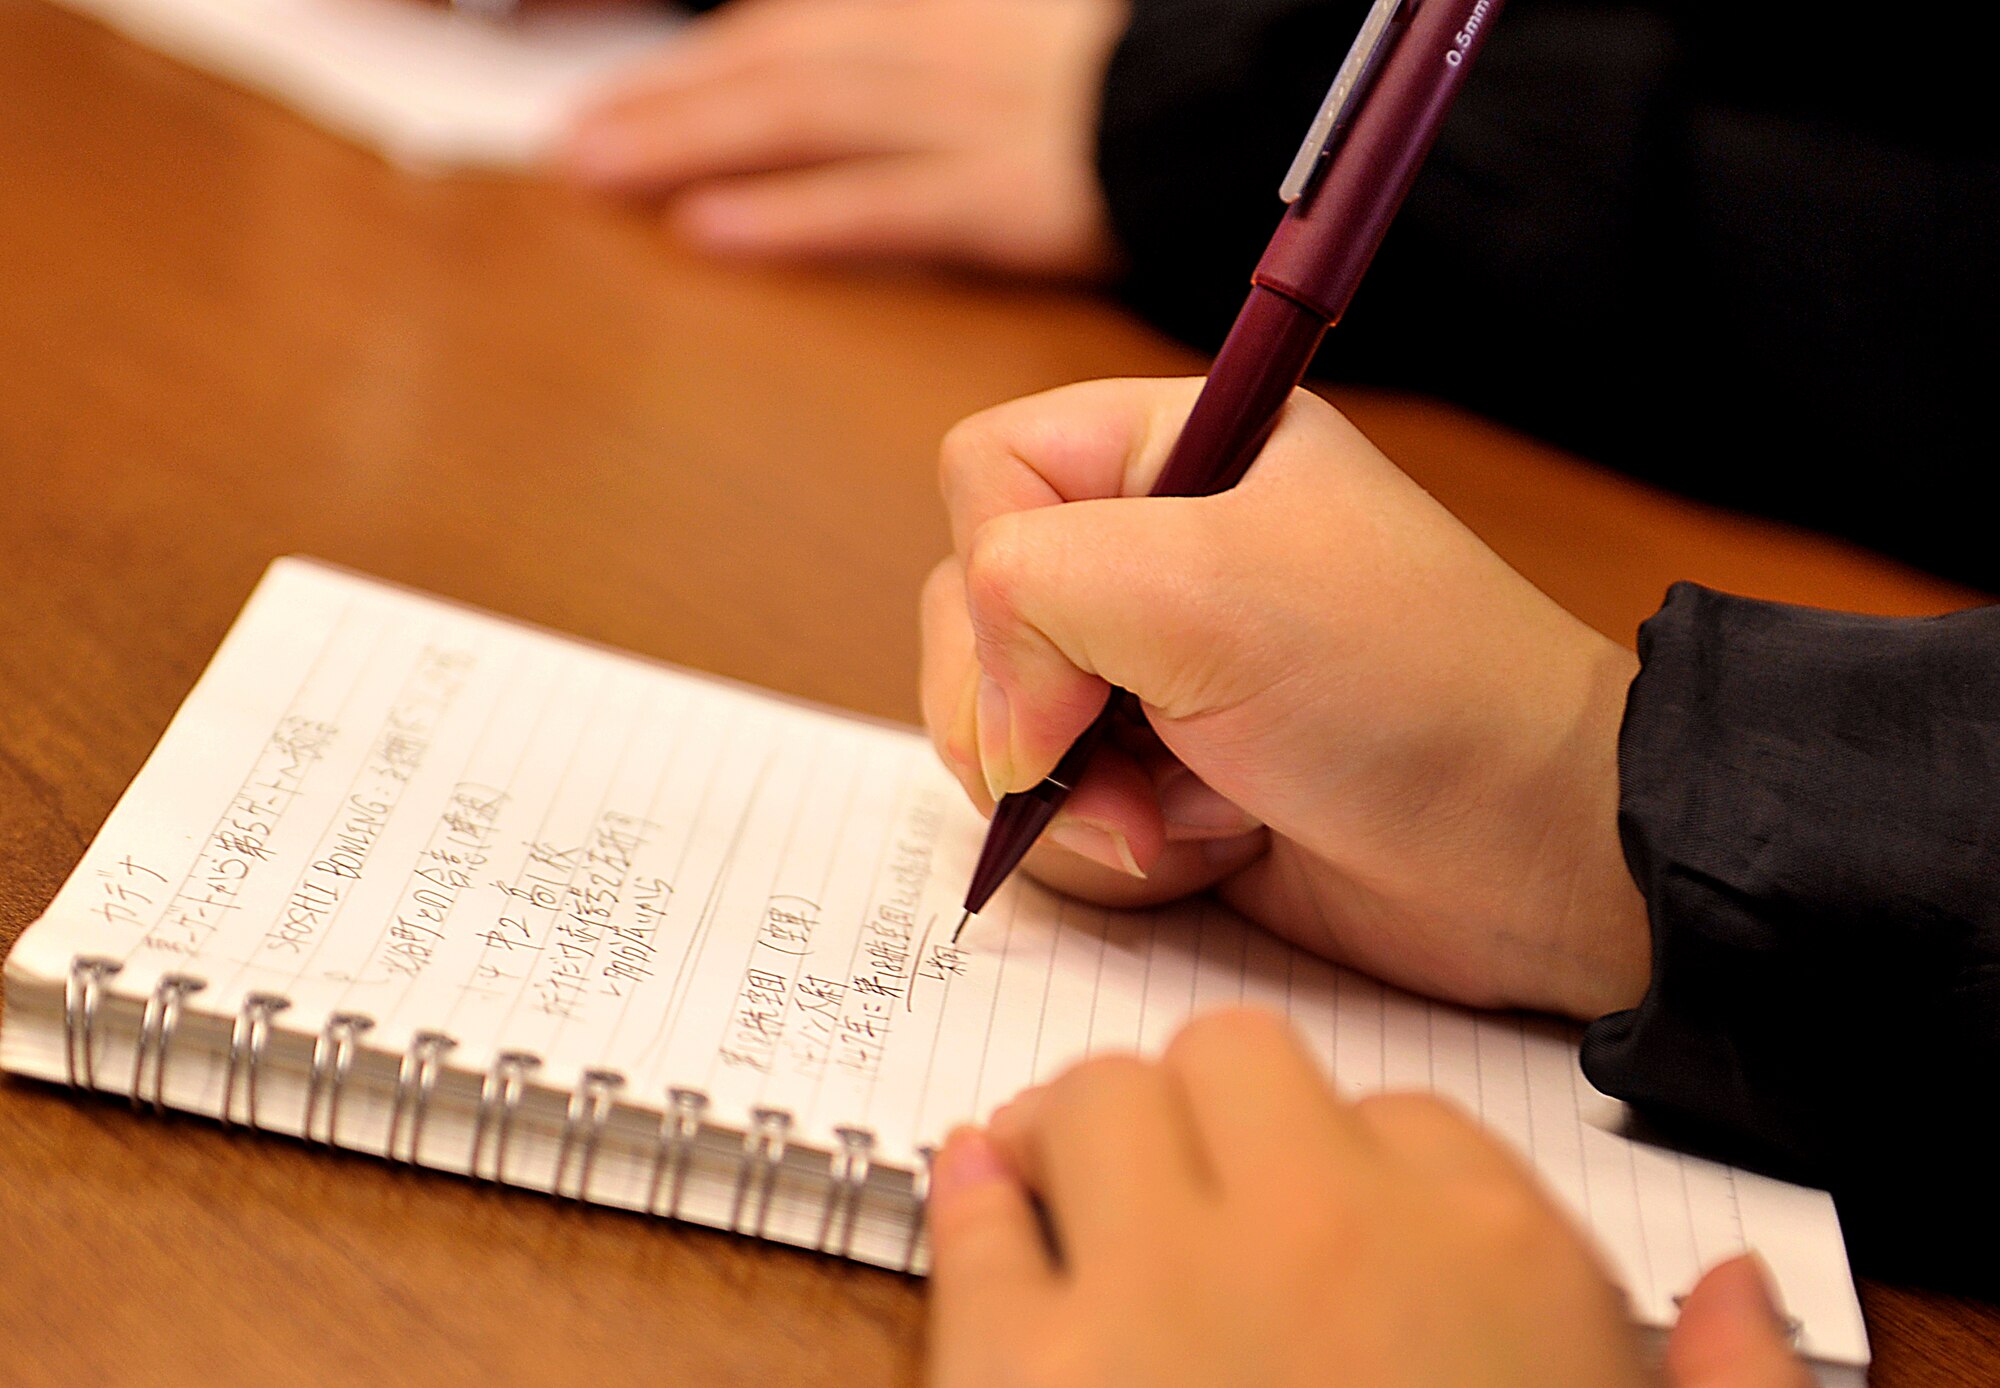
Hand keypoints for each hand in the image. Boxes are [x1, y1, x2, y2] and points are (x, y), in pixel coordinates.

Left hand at [558, 0, 1126, 277]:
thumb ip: (920, 59)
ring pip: (805, 122)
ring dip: (694, 143)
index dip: (697, 62)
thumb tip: (819, 70)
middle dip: (667, 100)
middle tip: (575, 145)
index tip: (619, 94)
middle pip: (776, 69)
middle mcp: (938, 54)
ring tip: (601, 173)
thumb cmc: (1129, 90)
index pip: (793, 28)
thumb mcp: (1015, 41)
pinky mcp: (1005, 197)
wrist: (1235, 115)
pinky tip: (711, 232)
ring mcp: (970, 122)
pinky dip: (791, 217)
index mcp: (937, 14)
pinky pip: (880, 205)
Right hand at [919, 377, 1648, 1021]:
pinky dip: (1119, 853)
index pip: (984, 474)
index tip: (1081, 671)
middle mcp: (1154, 555)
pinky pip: (1061, 820)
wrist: (1532, 855)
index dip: (1001, 579)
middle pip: (972, 614)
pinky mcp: (1164, 784)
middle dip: (1025, 718)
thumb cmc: (1404, 690)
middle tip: (1112, 765)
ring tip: (1189, 819)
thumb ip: (1030, 587)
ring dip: (1079, 801)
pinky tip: (1216, 850)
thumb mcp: (1204, 586)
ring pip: (1002, 733)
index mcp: (1174, 451)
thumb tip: (1001, 718)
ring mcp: (1155, 676)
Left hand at [925, 1009, 1811, 1387]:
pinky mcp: (1020, 1379)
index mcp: (1498, 1271)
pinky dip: (973, 1206)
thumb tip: (1742, 1298)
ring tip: (1082, 1196)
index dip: (1369, 1172)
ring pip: (1095, 1098)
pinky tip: (986, 1208)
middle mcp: (1328, 1240)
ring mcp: (1162, 1295)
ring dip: (1084, 1140)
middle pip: (1240, 1060)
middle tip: (1202, 1193)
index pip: (1417, 1119)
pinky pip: (973, 1224)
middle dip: (1218, 1117)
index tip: (1346, 1230)